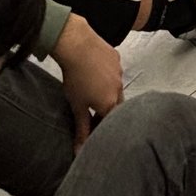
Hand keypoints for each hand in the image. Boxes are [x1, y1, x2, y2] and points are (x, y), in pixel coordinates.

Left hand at [51, 15, 123, 147]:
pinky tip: (94, 70)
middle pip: (116, 104)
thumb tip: (80, 150)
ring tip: (91, 87)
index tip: (92, 125)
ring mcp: (119, 71)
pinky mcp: (116, 57)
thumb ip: (82, 129)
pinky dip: (106, 74)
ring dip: (107, 90)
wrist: (77, 45)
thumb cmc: (75, 78)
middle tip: (92, 107)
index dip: (102, 124)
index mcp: (111, 103)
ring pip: (116, 86)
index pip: (111, 121)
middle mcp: (119, 88)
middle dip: (107, 108)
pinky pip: (114, 70)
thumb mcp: (77, 107)